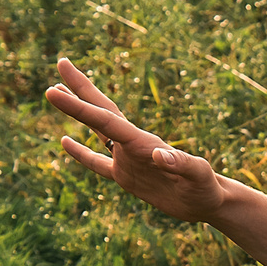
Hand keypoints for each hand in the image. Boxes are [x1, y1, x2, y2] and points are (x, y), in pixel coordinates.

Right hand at [46, 58, 227, 221]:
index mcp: (143, 142)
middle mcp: (133, 145)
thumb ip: (181, 163)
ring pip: (97, 130)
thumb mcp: (198, 176)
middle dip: (81, 89)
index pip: (106, 120)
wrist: (211, 203)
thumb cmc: (208, 188)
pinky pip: (97, 163)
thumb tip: (159, 153)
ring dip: (78, 111)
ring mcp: (128, 160)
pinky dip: (80, 153)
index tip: (55, 88)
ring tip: (57, 91)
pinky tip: (64, 142)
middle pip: (101, 112)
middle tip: (62, 62)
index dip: (79, 105)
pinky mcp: (128, 178)